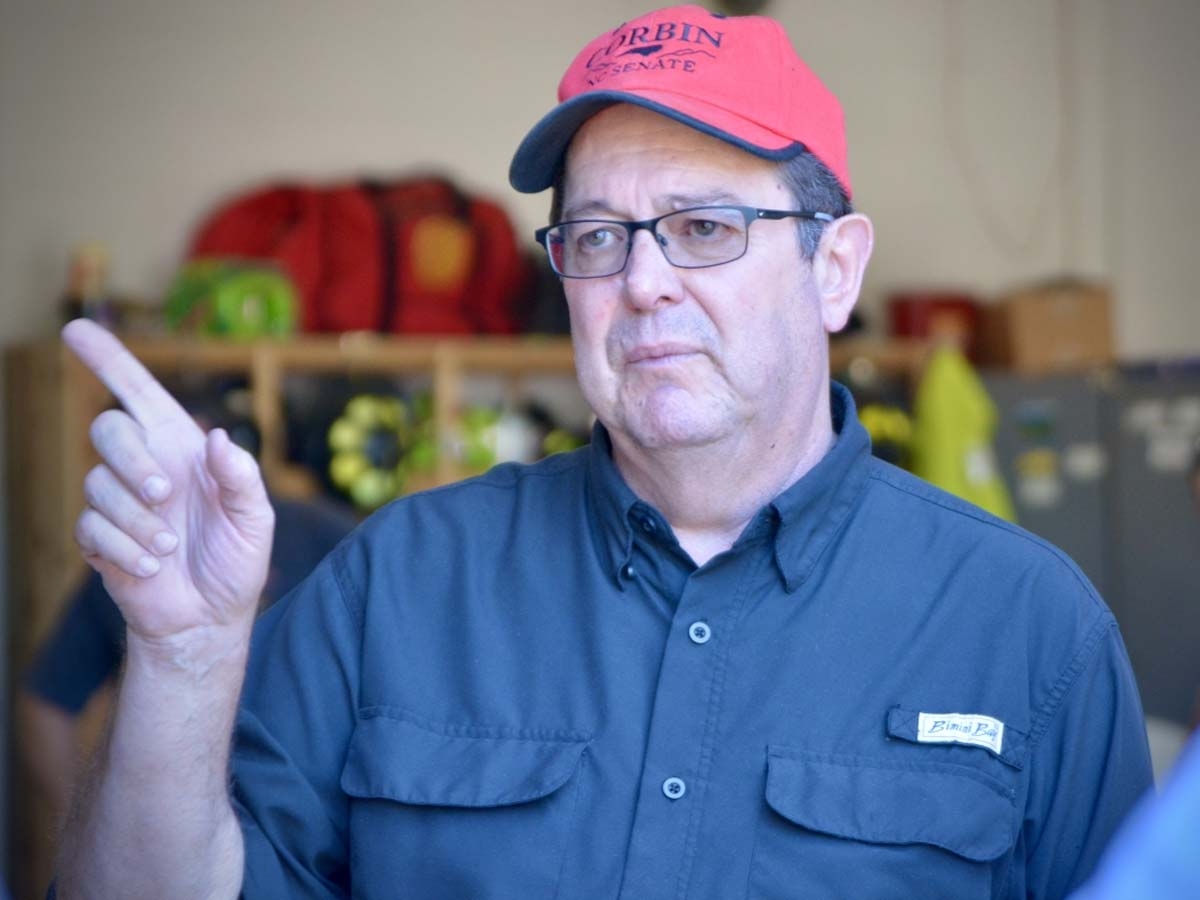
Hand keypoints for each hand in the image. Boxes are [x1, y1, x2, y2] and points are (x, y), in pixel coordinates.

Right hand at [63, 319, 274, 643]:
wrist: (210, 616)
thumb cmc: (236, 560)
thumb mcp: (256, 518)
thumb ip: (242, 477)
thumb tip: (216, 438)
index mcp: (182, 448)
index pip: (139, 393)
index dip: (109, 359)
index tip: (76, 329)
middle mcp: (146, 466)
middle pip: (108, 429)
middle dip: (132, 459)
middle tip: (164, 494)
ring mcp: (119, 502)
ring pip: (98, 484)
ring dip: (138, 520)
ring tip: (170, 548)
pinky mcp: (98, 538)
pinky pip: (91, 527)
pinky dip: (125, 550)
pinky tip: (152, 567)